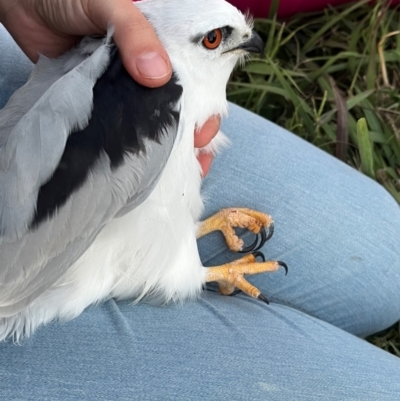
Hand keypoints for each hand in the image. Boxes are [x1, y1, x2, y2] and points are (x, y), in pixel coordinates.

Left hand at [0, 0, 219, 174]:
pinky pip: (127, 127)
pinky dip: (138, 147)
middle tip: (196, 158)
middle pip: (181, 107)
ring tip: (181, 171)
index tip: (203, 133)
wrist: (24, 6)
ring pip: (157, 122)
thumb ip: (134, 33)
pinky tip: (148, 166)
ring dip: (171, 147)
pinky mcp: (106, 103)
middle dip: (192, 134)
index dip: (205, 108)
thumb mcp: (107, 4)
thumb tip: (158, 77)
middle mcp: (151, 70)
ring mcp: (128, 90)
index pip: (195, 81)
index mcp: (163, 45)